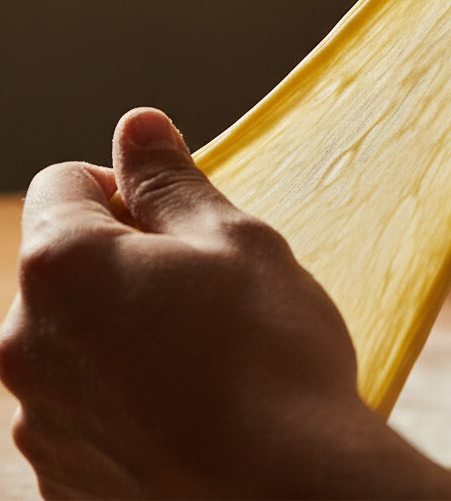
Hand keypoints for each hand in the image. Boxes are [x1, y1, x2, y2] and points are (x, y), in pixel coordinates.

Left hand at [0, 108, 450, 499]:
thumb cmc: (270, 353)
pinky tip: (187, 410)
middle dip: (123, 262)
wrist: (289, 494)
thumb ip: (170, 179)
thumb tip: (137, 123)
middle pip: (64, 266)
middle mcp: (24, 345)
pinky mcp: (60, 481)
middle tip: (205, 290)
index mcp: (61, 268)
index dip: (127, 187)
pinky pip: (81, 409)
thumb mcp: (233, 239)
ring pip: (73, 339)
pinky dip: (121, 397)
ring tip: (204, 357)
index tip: (181, 222)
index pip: (64, 183)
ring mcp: (36, 423)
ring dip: (121, 331)